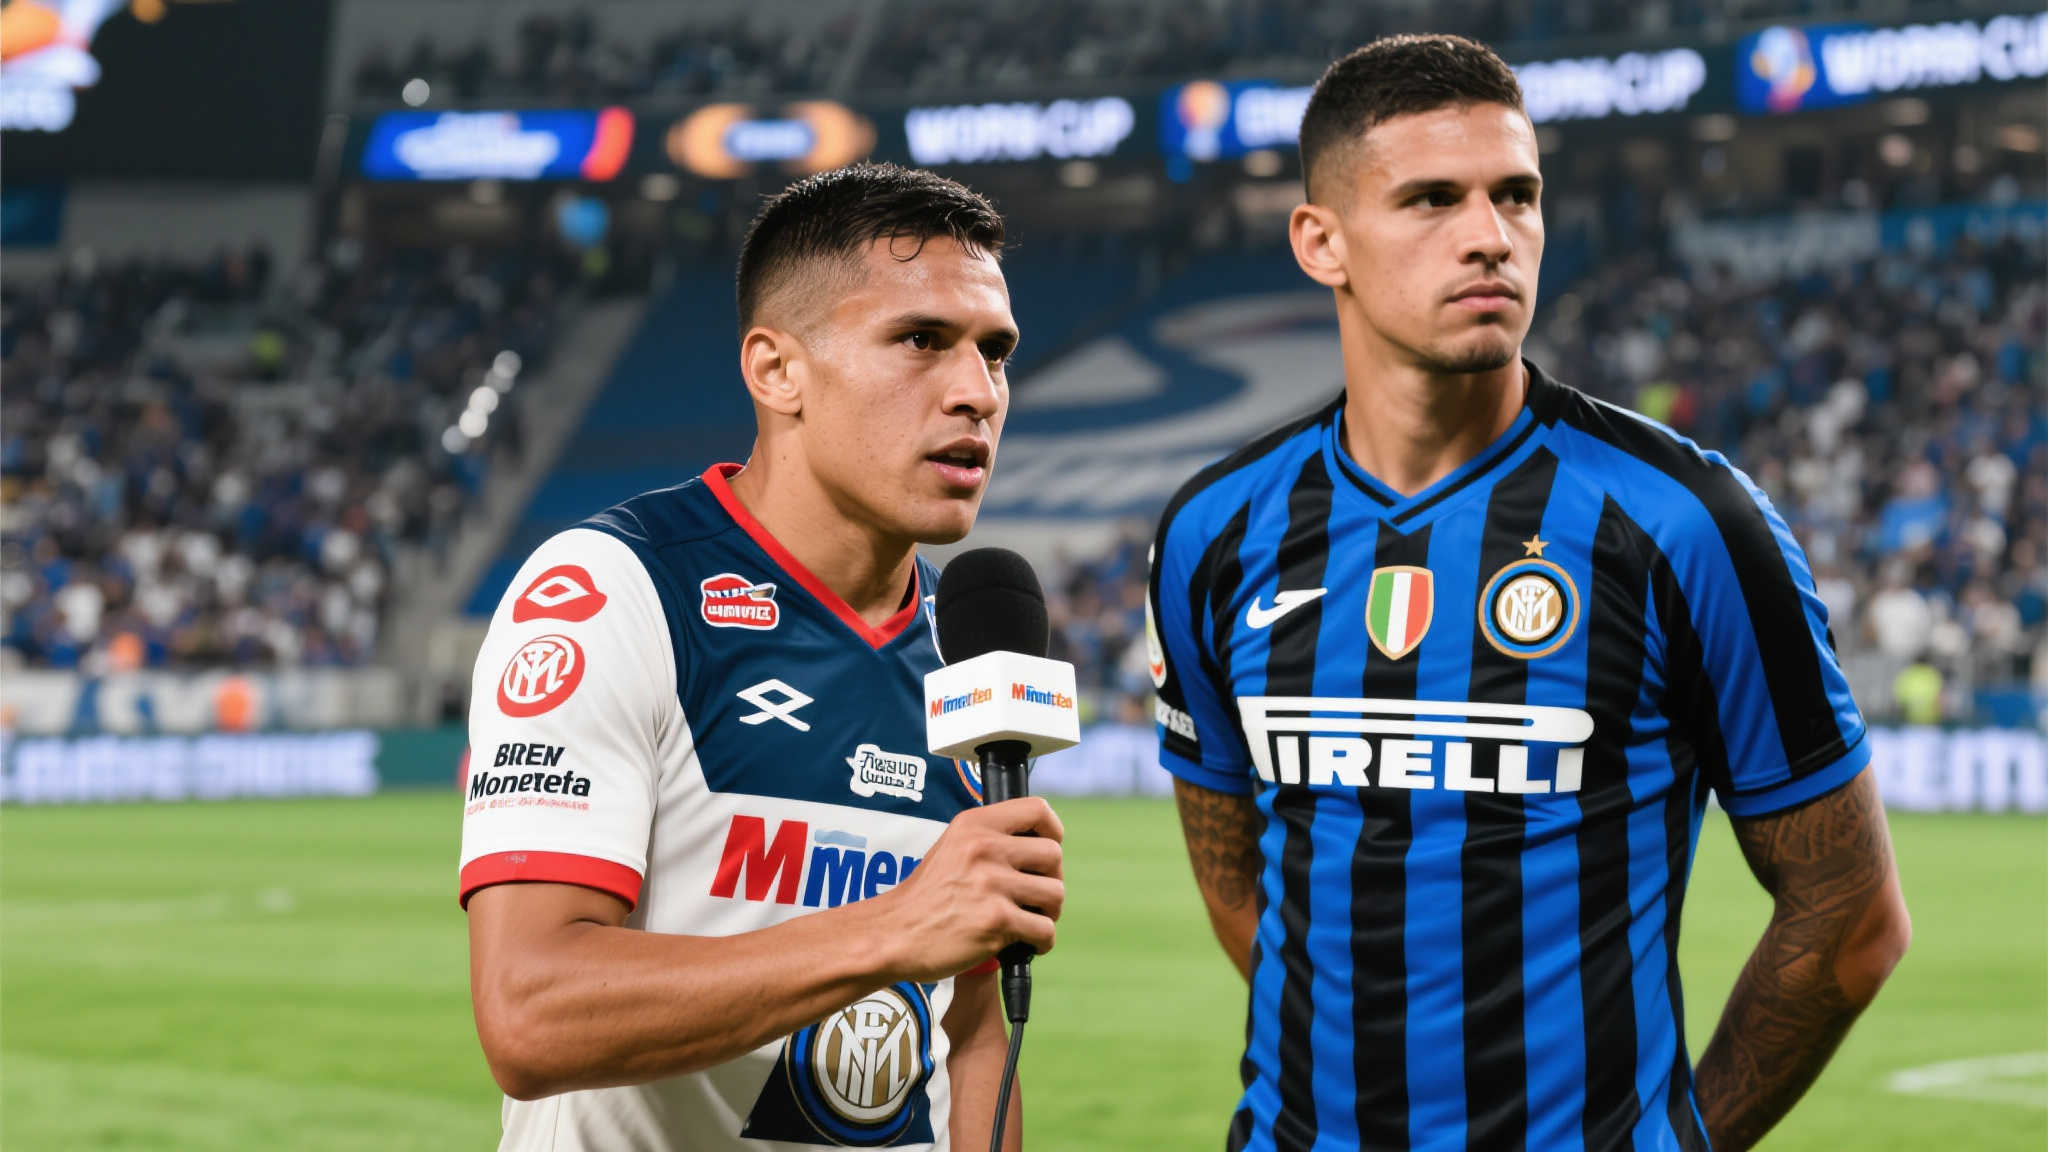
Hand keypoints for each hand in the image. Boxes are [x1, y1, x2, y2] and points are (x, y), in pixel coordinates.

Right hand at [876, 798, 1064, 982]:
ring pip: (1055, 894)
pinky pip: (1045, 930)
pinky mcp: (996, 921)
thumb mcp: (951, 847)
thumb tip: (1039, 846)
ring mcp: (991, 884)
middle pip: (1054, 856)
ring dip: (1048, 913)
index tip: (1049, 847)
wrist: (892, 934)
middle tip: (1034, 897)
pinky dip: (1041, 942)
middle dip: (1051, 880)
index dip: (1053, 831)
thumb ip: (989, 839)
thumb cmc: (924, 897)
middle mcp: (984, 848)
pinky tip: (1026, 944)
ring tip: (1029, 920)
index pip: (1037, 810)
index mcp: (974, 825)